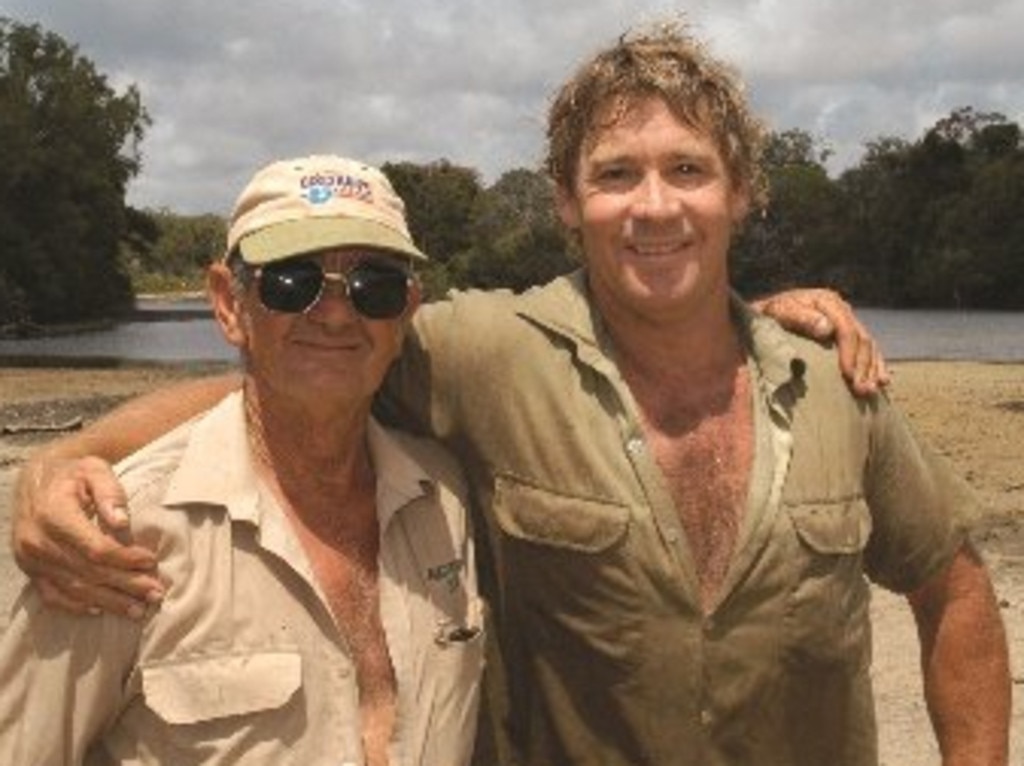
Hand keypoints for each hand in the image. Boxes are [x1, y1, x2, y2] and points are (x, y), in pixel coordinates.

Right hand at [11, 456, 164, 618]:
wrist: (36, 480)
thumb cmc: (73, 474)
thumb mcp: (94, 470)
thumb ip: (110, 492)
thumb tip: (122, 522)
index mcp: (54, 515)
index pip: (94, 548)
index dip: (125, 558)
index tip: (151, 561)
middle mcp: (38, 542)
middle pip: (88, 572)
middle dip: (125, 585)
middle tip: (155, 594)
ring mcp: (30, 560)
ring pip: (74, 588)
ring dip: (108, 601)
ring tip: (138, 610)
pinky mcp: (29, 571)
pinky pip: (52, 596)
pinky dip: (77, 606)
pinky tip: (101, 610)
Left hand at [752, 288, 889, 394]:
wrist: (766, 315)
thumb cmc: (770, 317)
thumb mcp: (780, 313)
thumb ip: (801, 319)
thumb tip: (826, 328)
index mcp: (827, 302)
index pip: (846, 329)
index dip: (849, 353)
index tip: (849, 376)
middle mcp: (841, 309)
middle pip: (861, 339)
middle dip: (863, 366)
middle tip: (862, 390)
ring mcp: (847, 320)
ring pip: (869, 346)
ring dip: (872, 369)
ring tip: (871, 390)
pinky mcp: (848, 334)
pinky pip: (869, 349)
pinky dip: (876, 365)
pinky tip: (883, 381)